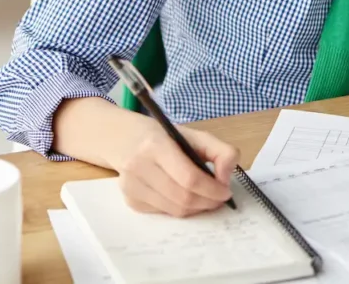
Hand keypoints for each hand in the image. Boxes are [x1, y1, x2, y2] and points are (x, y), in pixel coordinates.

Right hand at [113, 118, 239, 217]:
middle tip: (219, 198)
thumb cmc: (162, 136)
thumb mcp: (193, 134)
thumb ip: (219, 151)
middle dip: (208, 202)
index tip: (225, 191)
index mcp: (156, 145)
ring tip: (204, 198)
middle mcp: (139, 167)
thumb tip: (226, 178)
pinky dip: (180, 209)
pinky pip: (164, 213)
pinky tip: (182, 196)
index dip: (212, 189)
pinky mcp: (130, 200)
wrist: (122, 139)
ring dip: (196, 208)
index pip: (189, 178)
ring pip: (174, 210)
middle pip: (183, 198)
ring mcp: (131, 186)